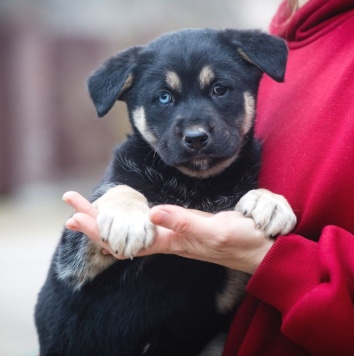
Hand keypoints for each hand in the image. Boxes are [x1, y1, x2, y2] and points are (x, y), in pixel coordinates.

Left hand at [63, 191, 273, 273]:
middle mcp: (167, 240)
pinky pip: (145, 226)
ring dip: (108, 218)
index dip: (99, 229)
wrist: (258, 249)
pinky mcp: (182, 228)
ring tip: (87, 208)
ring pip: (130, 229)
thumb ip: (184, 222)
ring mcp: (173, 234)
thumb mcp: (216, 230)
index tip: (74, 215)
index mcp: (171, 241)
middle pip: (122, 234)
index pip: (125, 239)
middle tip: (70, 201)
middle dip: (94, 219)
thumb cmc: (241, 241)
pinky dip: (128, 219)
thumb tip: (150, 213)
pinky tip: (124, 216)